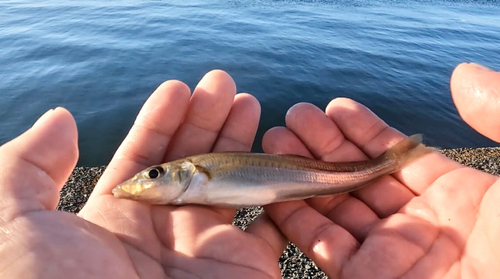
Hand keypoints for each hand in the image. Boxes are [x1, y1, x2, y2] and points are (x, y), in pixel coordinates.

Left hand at [0, 70, 284, 277]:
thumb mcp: (14, 226)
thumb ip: (29, 168)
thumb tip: (60, 119)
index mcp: (114, 220)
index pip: (144, 157)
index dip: (160, 121)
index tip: (178, 88)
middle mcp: (163, 232)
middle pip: (191, 163)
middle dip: (207, 120)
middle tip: (223, 84)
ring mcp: (206, 250)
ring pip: (230, 184)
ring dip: (242, 143)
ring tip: (249, 102)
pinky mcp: (244, 268)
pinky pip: (268, 222)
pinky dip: (278, 190)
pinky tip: (277, 153)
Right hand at [262, 62, 499, 277]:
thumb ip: (499, 117)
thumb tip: (463, 75)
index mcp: (457, 198)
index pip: (397, 156)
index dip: (364, 130)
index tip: (335, 107)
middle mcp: (416, 224)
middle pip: (358, 178)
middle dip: (323, 146)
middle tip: (293, 118)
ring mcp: (389, 255)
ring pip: (335, 207)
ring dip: (303, 174)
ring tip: (275, 141)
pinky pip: (322, 246)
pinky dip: (296, 218)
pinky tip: (278, 188)